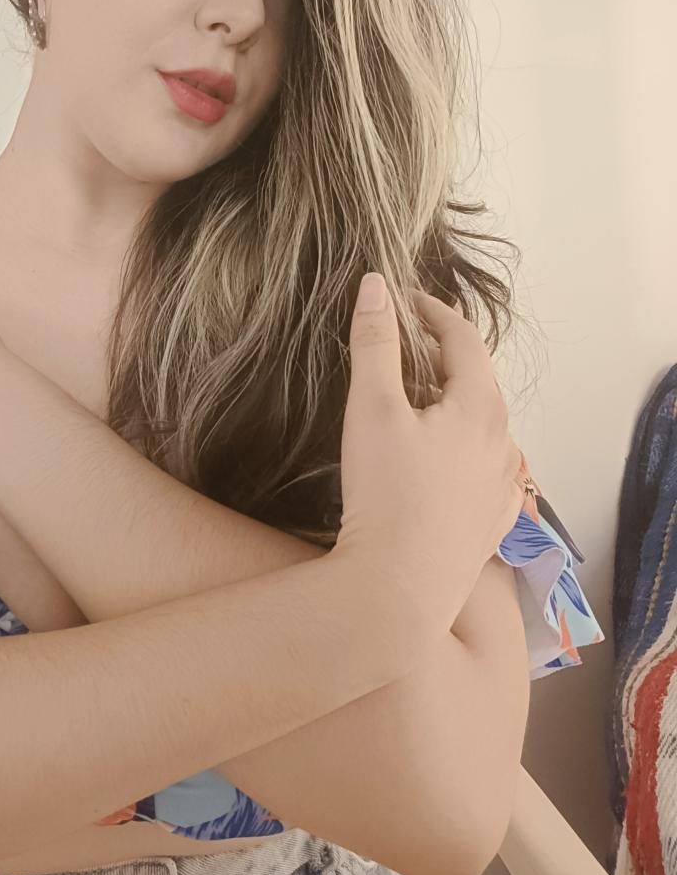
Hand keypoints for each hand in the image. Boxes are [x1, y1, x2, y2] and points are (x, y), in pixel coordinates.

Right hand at [331, 275, 528, 641]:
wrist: (399, 590)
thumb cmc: (385, 492)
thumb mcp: (371, 407)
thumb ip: (374, 341)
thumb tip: (375, 285)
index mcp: (479, 406)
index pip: (463, 339)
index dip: (433, 312)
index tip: (404, 299)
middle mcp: (503, 442)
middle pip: (476, 383)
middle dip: (442, 357)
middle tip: (403, 346)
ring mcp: (504, 488)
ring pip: (483, 429)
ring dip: (452, 406)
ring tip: (416, 404)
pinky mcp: (493, 524)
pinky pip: (485, 470)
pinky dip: (462, 449)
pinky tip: (440, 462)